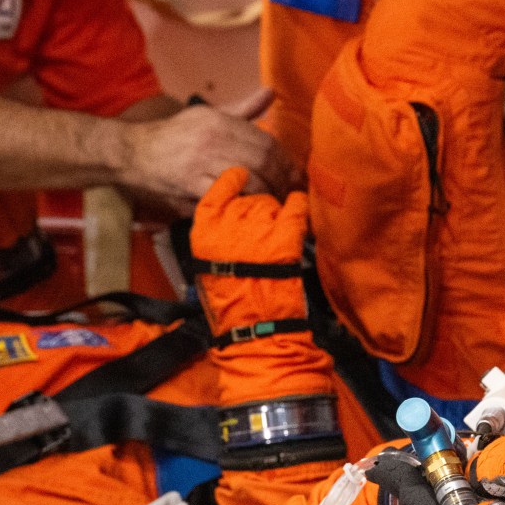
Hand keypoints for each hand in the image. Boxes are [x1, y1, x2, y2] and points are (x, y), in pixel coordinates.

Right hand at [117, 89, 297, 213]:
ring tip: (273, 207)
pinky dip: (241, 205)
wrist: (131, 153)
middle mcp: (213, 136)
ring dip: (266, 197)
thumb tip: (270, 93)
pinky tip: (249, 212)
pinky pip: (226, 196)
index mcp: (220, 120)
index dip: (287, 163)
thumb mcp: (207, 116)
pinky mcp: (190, 184)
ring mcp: (201, 161)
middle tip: (289, 197)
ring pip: (249, 179)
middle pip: (263, 161)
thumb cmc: (173, 136)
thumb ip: (242, 110)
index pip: (266, 141)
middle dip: (282, 182)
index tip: (296, 179)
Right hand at [191, 166, 311, 330]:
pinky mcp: (285, 236)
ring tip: (278, 235)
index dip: (230, 182)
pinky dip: (299, 204)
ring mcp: (259, 228)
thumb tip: (233, 221)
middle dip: (258, 211)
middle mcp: (230, 224)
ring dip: (277, 215)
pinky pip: (295, 208)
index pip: (216, 193)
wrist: (253, 328)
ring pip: (272, 204)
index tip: (239, 176)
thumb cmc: (228, 305)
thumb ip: (217, 239)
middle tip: (263, 232)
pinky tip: (300, 205)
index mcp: (204, 232)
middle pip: (250, 200)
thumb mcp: (207, 267)